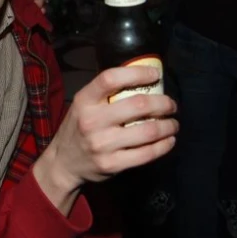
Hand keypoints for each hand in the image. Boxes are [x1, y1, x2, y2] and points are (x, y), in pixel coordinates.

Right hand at [34, 66, 177, 209]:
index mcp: (84, 101)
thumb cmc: (79, 128)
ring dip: (168, 126)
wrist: (63, 163)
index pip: (111, 78)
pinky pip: (147, 154)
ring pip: (148, 130)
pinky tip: (168, 140)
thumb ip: (105, 94)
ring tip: (173, 124)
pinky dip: (164, 146)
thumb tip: (143, 79)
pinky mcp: (113, 164)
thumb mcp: (83, 105)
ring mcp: (102, 144)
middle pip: (138, 104)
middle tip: (171, 105)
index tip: (155, 75)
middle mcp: (92, 121)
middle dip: (164, 103)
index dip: (138, 73)